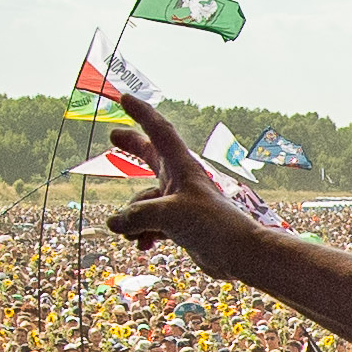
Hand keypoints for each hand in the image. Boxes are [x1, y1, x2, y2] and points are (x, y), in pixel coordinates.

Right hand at [101, 90, 273, 282]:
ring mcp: (179, 202)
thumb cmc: (211, 225)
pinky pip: (151, 223)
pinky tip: (142, 246)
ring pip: (143, 201)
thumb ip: (136, 216)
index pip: (159, 131)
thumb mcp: (168, 215)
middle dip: (132, 147)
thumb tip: (114, 223)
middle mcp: (180, 181)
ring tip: (131, 235)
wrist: (239, 253)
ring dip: (132, 217)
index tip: (124, 98)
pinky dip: (142, 233)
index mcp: (181, 166)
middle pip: (150, 156)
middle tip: (113, 136)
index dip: (141, 113)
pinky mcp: (180, 225)